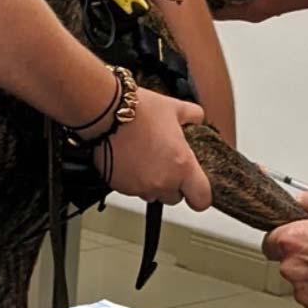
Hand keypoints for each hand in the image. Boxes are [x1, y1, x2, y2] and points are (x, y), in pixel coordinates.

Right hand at [104, 88, 211, 210]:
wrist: (106, 113)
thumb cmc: (139, 111)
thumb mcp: (174, 108)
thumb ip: (193, 116)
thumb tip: (197, 119)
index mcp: (182, 167)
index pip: (201, 199)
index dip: (201, 195)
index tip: (197, 189)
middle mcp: (162, 182)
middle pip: (175, 198)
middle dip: (173, 184)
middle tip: (168, 163)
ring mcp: (140, 187)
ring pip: (152, 194)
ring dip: (153, 183)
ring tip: (147, 158)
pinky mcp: (120, 187)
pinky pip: (132, 189)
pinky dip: (134, 179)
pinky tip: (131, 159)